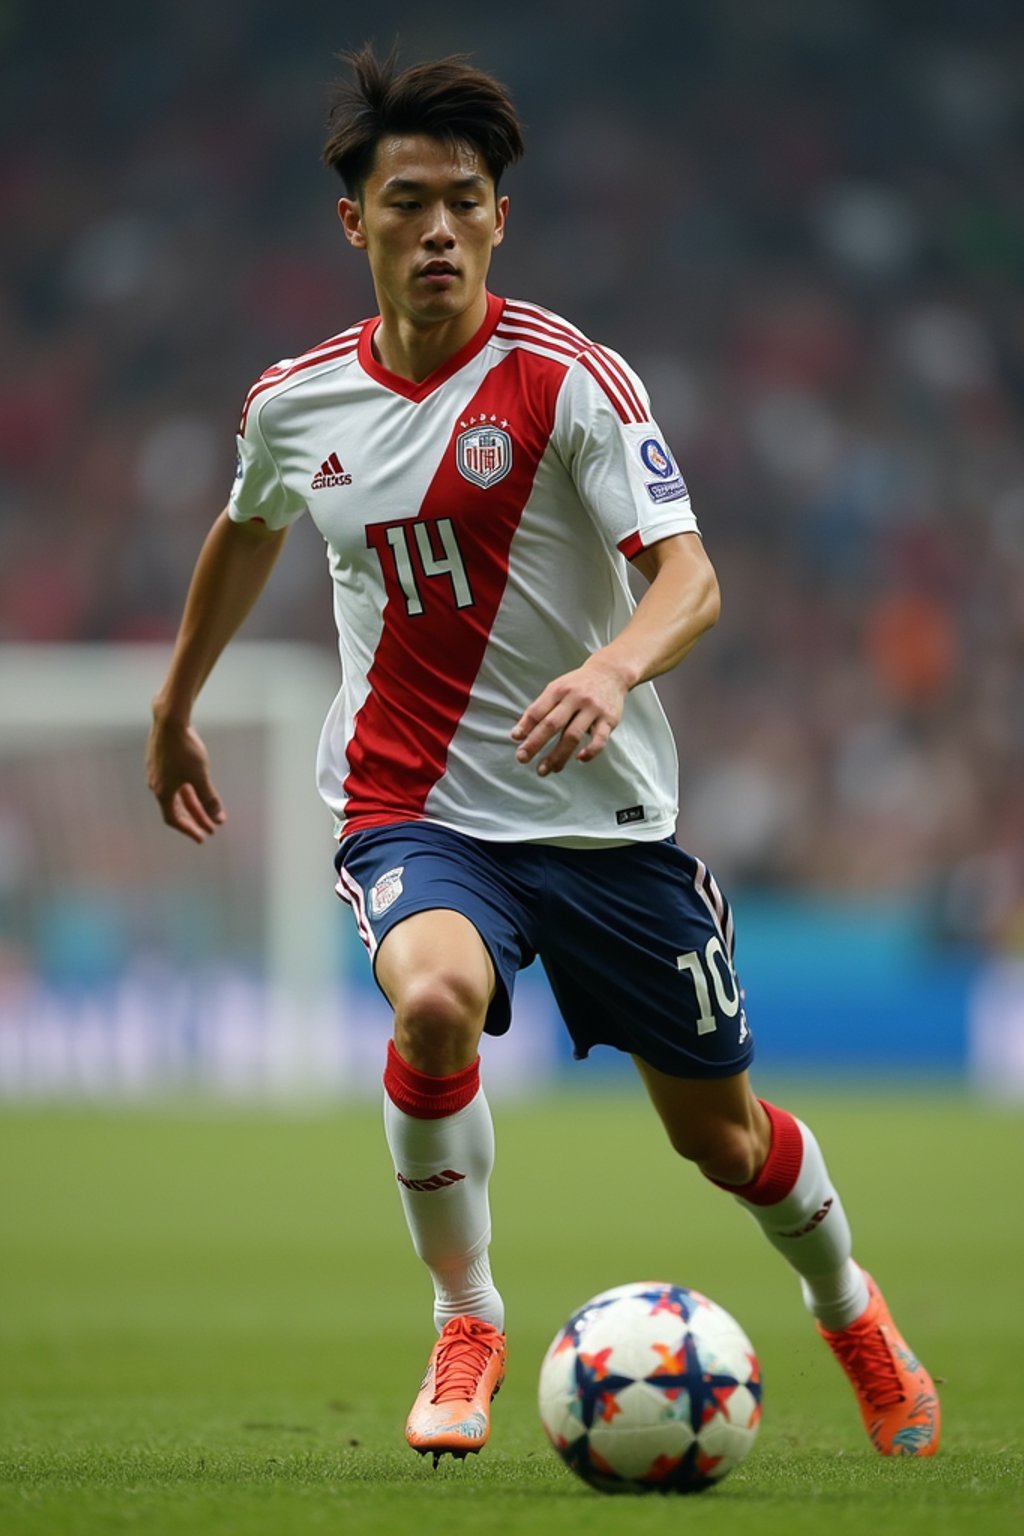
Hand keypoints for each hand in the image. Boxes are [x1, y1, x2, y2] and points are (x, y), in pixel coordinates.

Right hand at [146, 715, 225, 842]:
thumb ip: (209, 799)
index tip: (202, 837)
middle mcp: (157, 784)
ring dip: (194, 804)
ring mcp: (158, 771)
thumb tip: (219, 820)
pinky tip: (199, 787)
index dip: (189, 830)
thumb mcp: (200, 777)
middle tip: (211, 828)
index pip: (173, 819)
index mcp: (162, 791)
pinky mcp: (162, 759)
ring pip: (178, 793)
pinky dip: (189, 789)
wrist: (170, 720)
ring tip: (210, 810)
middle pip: (177, 807)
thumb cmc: (184, 749)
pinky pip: (176, 781)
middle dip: (196, 818)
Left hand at [510, 657, 628, 776]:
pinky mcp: (609, 719)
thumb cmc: (578, 685)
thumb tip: (518, 734)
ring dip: (557, 756)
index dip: (525, 726)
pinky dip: (590, 751)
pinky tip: (580, 759)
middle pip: (552, 724)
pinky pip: (600, 739)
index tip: (516, 740)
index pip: (538, 710)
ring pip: (572, 736)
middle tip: (522, 759)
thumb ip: (539, 709)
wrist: (610, 673)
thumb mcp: (557, 689)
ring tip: (544, 770)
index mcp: (559, 690)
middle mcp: (575, 698)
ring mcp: (593, 709)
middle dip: (535, 744)